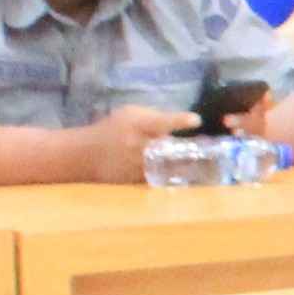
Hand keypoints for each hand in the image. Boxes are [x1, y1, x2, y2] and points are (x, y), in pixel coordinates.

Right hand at [80, 105, 196, 180]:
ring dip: (184, 166)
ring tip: (203, 166)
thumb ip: (155, 116)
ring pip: (166, 167)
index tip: (195, 120)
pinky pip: (158, 180)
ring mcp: (136, 165)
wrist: (87, 154)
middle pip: (167, 149)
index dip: (178, 121)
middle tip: (206, 149)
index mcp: (136, 125)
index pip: (159, 122)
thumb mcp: (131, 114)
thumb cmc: (114, 128)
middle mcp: (137, 146)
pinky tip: (185, 176)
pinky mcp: (135, 180)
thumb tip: (182, 121)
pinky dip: (172, 178)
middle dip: (187, 150)